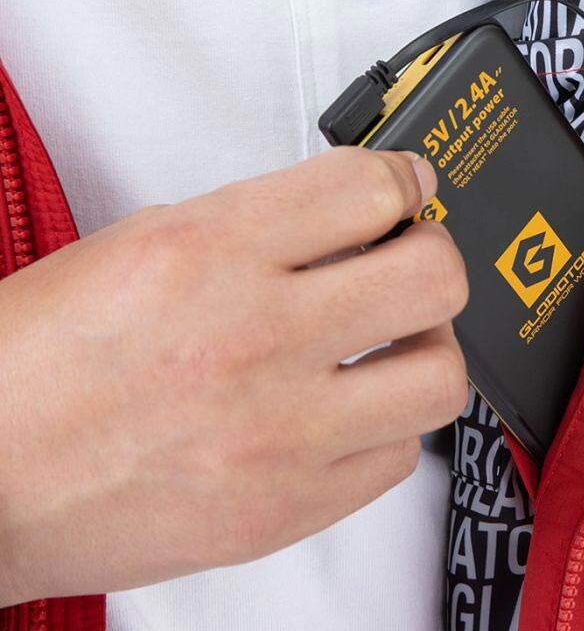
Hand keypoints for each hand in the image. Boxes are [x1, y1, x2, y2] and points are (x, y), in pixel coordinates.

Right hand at [0, 149, 468, 605]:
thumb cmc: (39, 362)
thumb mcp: (143, 242)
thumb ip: (260, 223)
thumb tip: (353, 213)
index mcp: (209, 252)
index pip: (370, 190)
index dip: (406, 178)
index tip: (410, 186)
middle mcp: (252, 338)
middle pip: (433, 277)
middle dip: (433, 255)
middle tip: (408, 260)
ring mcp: (278, 434)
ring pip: (440, 376)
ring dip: (427, 347)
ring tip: (390, 342)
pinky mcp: (286, 509)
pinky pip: (401, 456)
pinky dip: (388, 424)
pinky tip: (350, 409)